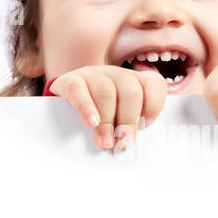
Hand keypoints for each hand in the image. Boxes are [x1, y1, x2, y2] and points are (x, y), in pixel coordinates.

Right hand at [49, 65, 167, 150]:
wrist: (63, 105)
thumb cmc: (98, 115)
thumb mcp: (118, 120)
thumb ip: (129, 127)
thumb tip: (131, 144)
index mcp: (132, 81)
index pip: (153, 83)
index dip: (153, 105)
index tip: (145, 125)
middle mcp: (114, 74)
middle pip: (130, 90)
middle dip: (129, 120)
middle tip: (123, 142)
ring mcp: (92, 75)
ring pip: (106, 91)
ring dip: (108, 121)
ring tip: (106, 141)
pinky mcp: (69, 80)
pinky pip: (78, 89)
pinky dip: (86, 108)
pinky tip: (91, 123)